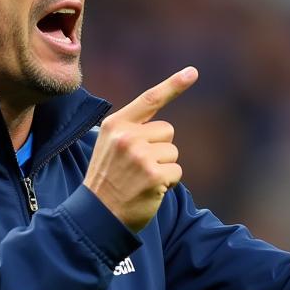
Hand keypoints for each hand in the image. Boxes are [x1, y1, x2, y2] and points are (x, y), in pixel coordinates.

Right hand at [83, 67, 197, 231]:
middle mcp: (127, 137)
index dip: (173, 85)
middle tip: (137, 169)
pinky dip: (167, 183)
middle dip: (160, 149)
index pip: (149, 100)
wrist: (96, 217)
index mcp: (115, 125)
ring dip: (163, 168)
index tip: (193, 72)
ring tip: (140, 180)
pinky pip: (176, 171)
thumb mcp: (110, 147)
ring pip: (173, 153)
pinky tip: (148, 190)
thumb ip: (131, 132)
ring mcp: (140, 156)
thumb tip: (163, 129)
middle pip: (167, 131)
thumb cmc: (107, 181)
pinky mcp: (153, 175)